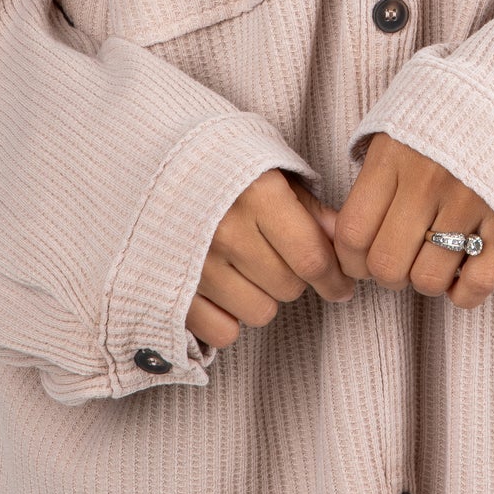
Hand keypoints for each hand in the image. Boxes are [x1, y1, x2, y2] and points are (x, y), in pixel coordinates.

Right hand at [187, 171, 356, 350]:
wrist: (150, 161)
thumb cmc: (222, 166)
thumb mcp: (271, 171)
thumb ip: (309, 207)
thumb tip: (343, 240)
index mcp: (257, 195)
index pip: (311, 258)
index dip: (335, 278)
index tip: (342, 285)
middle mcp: (226, 231)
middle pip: (289, 287)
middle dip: (295, 277)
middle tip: (279, 257)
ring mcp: (196, 264)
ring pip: (260, 312)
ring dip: (262, 296)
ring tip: (247, 268)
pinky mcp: (172, 290)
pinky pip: (222, 332)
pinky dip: (228, 317)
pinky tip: (224, 288)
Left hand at [332, 133, 493, 308]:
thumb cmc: (445, 117)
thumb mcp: (398, 127)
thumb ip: (374, 174)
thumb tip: (349, 235)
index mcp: (394, 156)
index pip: (352, 234)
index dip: (350, 260)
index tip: (361, 258)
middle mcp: (428, 180)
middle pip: (387, 265)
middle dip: (388, 274)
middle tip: (400, 259)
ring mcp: (471, 201)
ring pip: (429, 279)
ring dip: (426, 281)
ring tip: (432, 261)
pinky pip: (477, 282)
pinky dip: (465, 293)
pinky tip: (461, 277)